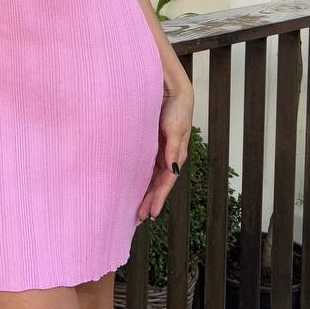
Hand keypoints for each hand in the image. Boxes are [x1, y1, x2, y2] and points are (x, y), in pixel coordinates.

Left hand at [137, 83, 192, 221]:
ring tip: (136, 208)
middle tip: (138, 218)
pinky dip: (140, 177)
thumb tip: (172, 170)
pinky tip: (133, 184)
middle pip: (157, 184)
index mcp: (175, 156)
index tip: (150, 214)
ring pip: (151, 177)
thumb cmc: (177, 109)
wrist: (172, 90)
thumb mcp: (176, 130)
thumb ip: (173, 149)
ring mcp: (158, 151)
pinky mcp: (150, 143)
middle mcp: (167, 156)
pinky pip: (145, 165)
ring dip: (145, 192)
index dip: (158, 199)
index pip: (166, 183)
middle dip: (149, 201)